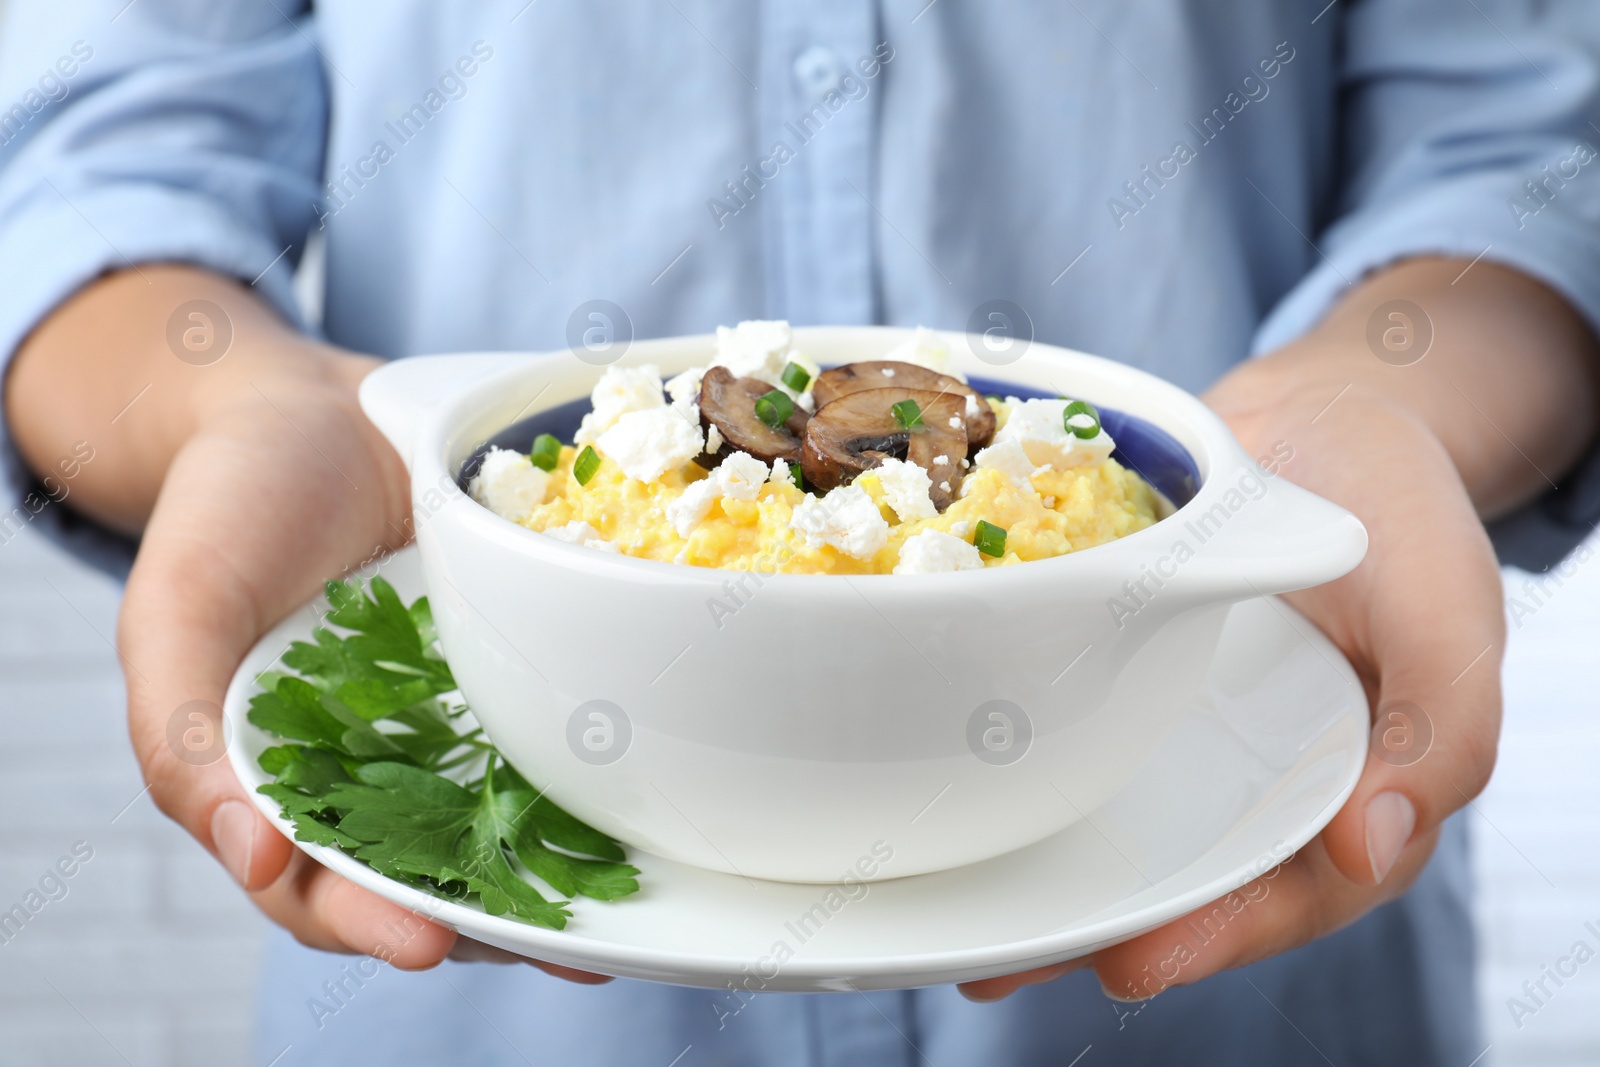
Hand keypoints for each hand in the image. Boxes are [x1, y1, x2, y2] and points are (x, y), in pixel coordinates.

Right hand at [116, 337, 606, 978]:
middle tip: (561, 948)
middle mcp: (375, 773)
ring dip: (559, 878)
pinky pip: (553, 742)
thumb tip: (255, 855)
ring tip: (623, 918)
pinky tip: (645, 815)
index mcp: (282, 783)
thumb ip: (180, 735)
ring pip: (504, 829)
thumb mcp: (176, 613)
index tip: (427, 940)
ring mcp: (452, 730)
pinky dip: (592, 785)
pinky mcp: (515, 677)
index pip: (321, 888)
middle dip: (494, 921)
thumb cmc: (227, 513)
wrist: (316, 416)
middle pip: (431, 878)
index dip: (367, 924)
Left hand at [959, 376, 1504, 1000]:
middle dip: (1094, 928)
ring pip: (1116, 823)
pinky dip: (1025, 766)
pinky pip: (1074, 732)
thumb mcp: (1447, 608)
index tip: (1135, 961)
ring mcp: (1182, 730)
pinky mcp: (1120, 676)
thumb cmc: (1398, 512)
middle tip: (1007, 965)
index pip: (1286, 890)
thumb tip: (1372, 848)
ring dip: (1045, 876)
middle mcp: (1253, 775)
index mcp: (1343, 786)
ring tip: (964, 929)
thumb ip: (1441, 729)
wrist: (1319, 417)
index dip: (1216, 934)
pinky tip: (958, 795)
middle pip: (1179, 878)